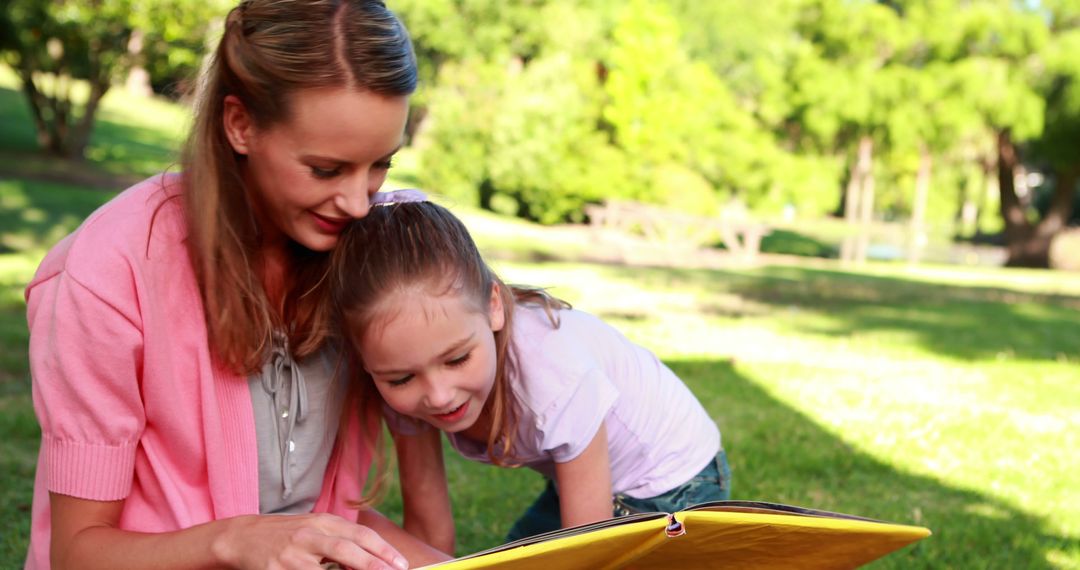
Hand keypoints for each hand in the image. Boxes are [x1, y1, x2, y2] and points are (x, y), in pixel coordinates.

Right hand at [214, 513, 409, 569]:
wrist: (243, 537)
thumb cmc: (287, 535)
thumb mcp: (315, 530)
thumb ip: (341, 541)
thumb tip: (374, 561)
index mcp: (323, 522)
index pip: (360, 534)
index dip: (383, 550)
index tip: (402, 564)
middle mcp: (309, 535)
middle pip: (347, 549)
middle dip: (374, 564)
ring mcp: (292, 556)